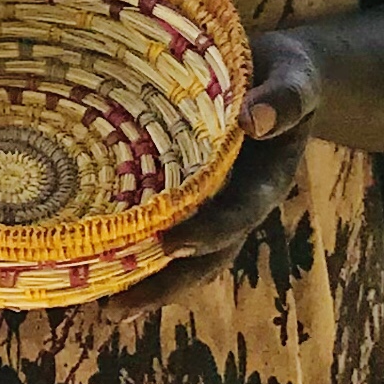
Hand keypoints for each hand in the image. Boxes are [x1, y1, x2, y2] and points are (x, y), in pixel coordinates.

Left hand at [101, 27, 321, 316]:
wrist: (281, 74)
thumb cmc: (288, 75)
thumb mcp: (298, 77)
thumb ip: (286, 98)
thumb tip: (256, 120)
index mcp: (264, 181)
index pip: (237, 215)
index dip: (208, 233)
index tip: (174, 245)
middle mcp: (233, 201)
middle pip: (203, 256)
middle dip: (164, 284)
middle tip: (118, 309)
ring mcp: (207, 202)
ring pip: (177, 253)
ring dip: (141, 282)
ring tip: (98, 308)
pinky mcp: (180, 190)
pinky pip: (155, 224)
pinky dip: (128, 249)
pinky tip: (86, 267)